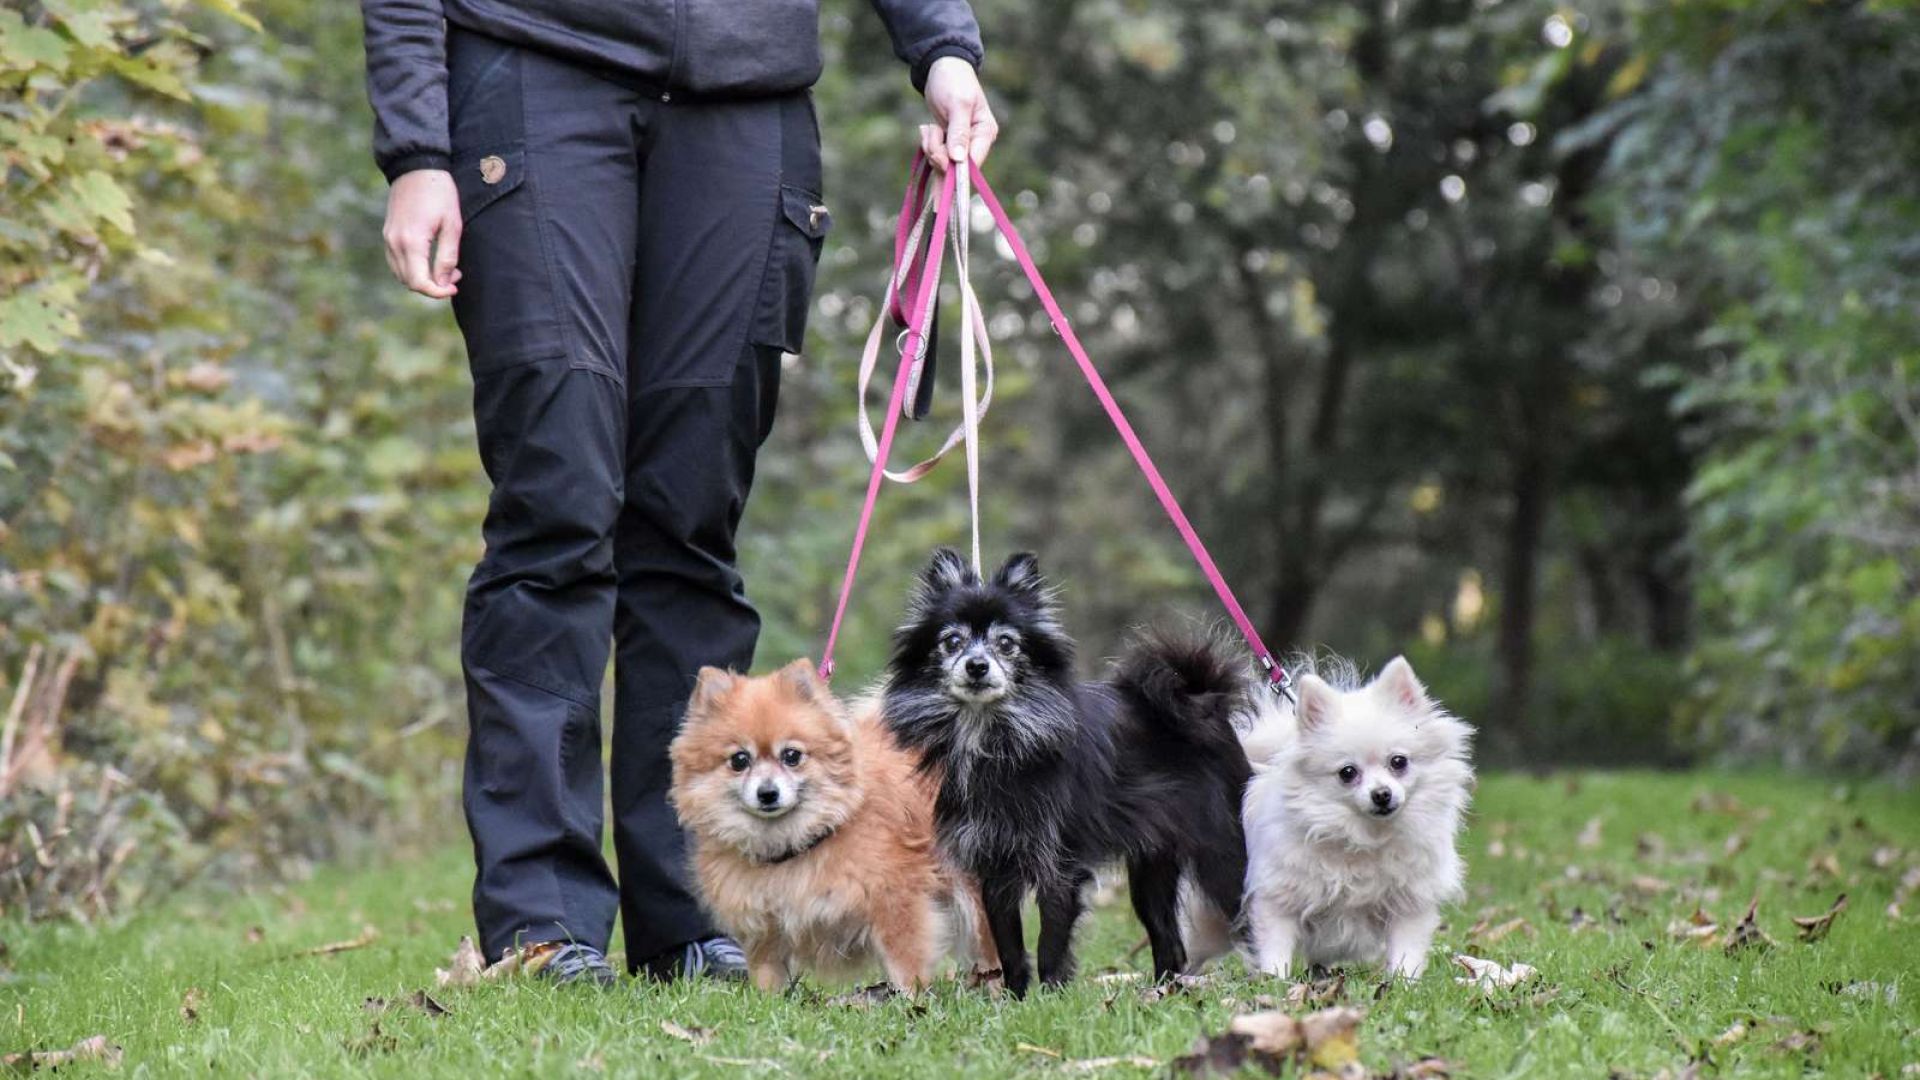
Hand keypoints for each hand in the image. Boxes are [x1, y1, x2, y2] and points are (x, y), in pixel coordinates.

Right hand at [382, 169, 461, 298]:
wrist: (416, 167)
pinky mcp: (388, 234)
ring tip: (447, 268)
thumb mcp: (452, 225)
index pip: (419, 283)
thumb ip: (447, 256)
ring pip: (401, 274)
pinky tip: (431, 260)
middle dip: (433, 286)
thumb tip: (443, 283)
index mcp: (411, 242)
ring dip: (423, 279)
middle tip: (455, 275)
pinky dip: (413, 269)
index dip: (437, 292)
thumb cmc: (439, 193)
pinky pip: (397, 262)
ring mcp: (388, 239)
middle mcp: (394, 243)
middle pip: (409, 282)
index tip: (454, 288)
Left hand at [920, 56, 997, 172]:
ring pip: (943, 163)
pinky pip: (935, 155)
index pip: (974, 162)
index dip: (956, 168)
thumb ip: (959, 132)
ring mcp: (961, 145)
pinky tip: (927, 128)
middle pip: (956, 167)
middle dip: (938, 154)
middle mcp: (976, 142)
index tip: (938, 158)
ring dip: (930, 147)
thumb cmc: (954, 81)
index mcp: (985, 133)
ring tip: (929, 127)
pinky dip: (928, 144)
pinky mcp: (948, 143)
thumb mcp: (957, 104)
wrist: (942, 68)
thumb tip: (959, 160)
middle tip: (931, 130)